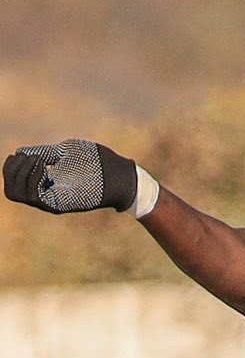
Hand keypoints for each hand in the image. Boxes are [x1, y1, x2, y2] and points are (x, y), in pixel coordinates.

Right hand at [3, 139, 139, 214]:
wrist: (120, 174)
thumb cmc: (97, 161)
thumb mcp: (66, 152)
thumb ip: (45, 153)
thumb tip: (20, 152)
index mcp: (45, 184)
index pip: (13, 182)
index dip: (10, 167)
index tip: (20, 154)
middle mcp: (45, 196)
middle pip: (10, 191)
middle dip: (11, 171)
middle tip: (29, 157)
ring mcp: (51, 202)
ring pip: (16, 194)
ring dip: (21, 173)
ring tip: (38, 160)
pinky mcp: (60, 204)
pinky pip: (33, 197)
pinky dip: (32, 179)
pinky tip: (43, 166)